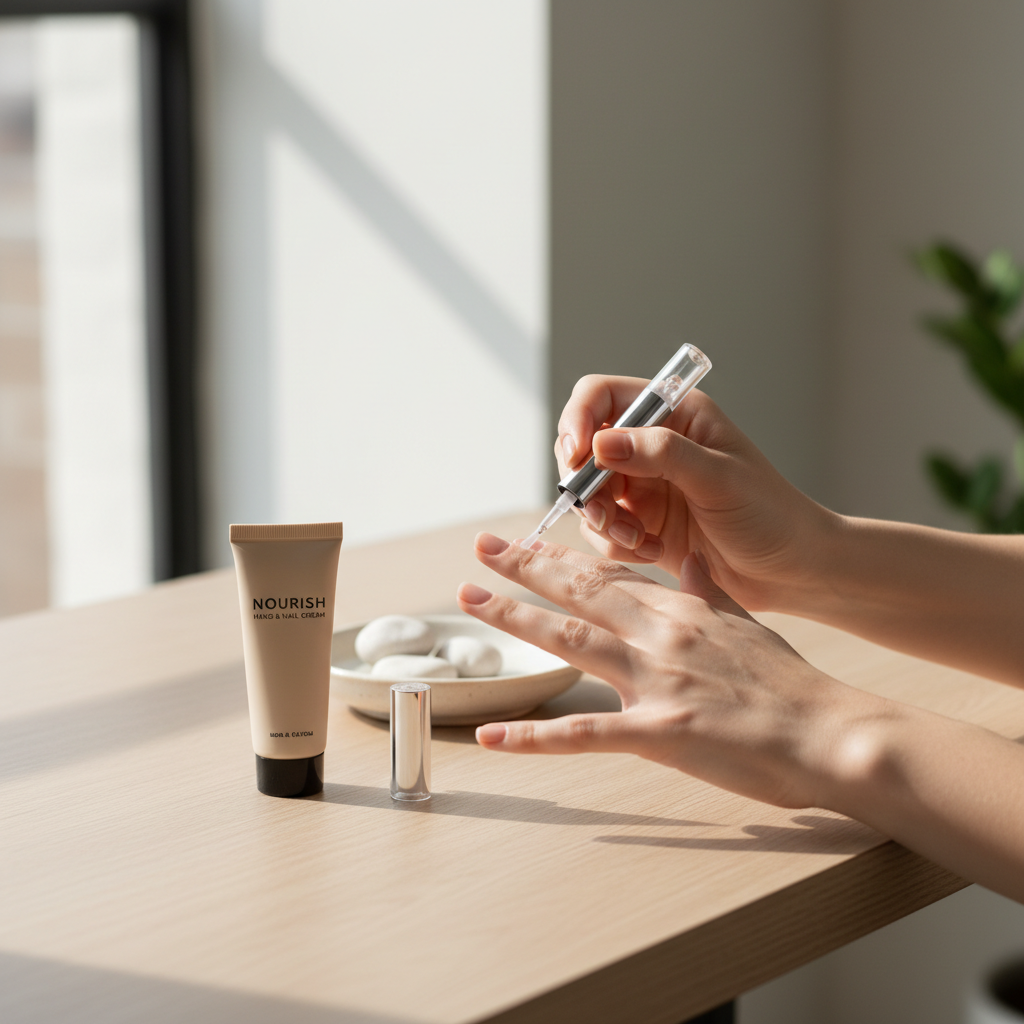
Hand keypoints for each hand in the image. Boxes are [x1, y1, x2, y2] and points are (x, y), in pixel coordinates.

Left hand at [457, 534, 887, 809]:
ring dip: (516, 619)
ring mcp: (656, 681)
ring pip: (571, 641)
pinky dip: (533, 736)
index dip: (561, 556)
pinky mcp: (658, 732)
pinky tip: (492, 735)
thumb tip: (694, 561)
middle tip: (480, 551)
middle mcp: (660, 634)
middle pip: (579, 592)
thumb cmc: (791, 684)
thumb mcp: (748, 622)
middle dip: (524, 568)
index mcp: (681, 609)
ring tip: (472, 601)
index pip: (608, 572)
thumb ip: (710, 593)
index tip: (526, 541)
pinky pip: (583, 733)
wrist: (829, 732)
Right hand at [555, 378, 835, 611]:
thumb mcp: (718, 477)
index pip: (602, 396)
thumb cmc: (770, 513)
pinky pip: (602, 529)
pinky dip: (616, 544)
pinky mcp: (641, 524)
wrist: (792, 570)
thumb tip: (601, 443)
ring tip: (636, 539)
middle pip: (583, 447)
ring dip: (602, 519)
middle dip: (585, 482)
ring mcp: (644, 485)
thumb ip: (661, 454)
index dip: (579, 419)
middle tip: (604, 512)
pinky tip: (651, 551)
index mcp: (674, 415)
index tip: (576, 456)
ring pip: (588, 492)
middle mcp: (652, 445)